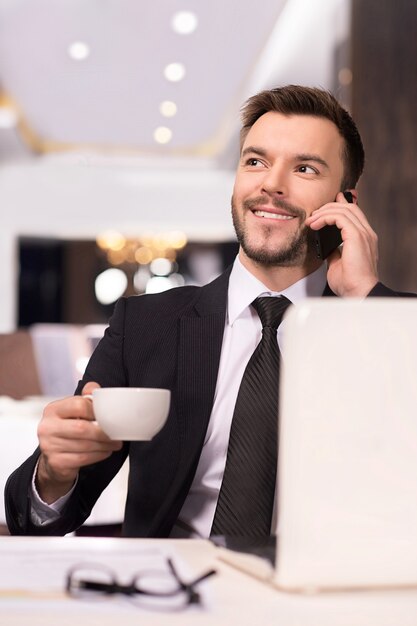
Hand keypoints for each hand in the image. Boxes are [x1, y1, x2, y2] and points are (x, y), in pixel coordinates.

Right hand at [36, 382, 121, 502]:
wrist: (52, 457)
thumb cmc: (67, 430)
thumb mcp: (72, 411)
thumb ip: (84, 398)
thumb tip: (95, 388)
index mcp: (52, 410)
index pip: (78, 405)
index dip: (96, 411)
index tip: (107, 416)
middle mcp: (47, 427)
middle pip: (82, 428)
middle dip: (103, 432)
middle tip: (116, 434)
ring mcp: (49, 446)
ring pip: (85, 445)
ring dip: (104, 445)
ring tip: (114, 443)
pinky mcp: (56, 462)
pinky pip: (83, 458)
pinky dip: (98, 455)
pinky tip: (105, 451)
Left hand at [306, 191, 378, 296]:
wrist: (359, 292)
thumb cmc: (350, 283)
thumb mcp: (338, 264)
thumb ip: (335, 252)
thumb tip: (327, 247)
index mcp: (365, 239)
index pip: (355, 214)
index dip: (342, 204)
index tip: (330, 202)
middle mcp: (366, 234)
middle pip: (350, 208)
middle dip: (330, 207)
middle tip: (314, 214)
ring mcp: (363, 234)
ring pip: (344, 210)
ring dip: (324, 212)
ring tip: (312, 220)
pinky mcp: (356, 236)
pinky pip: (339, 217)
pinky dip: (325, 218)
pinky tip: (315, 224)